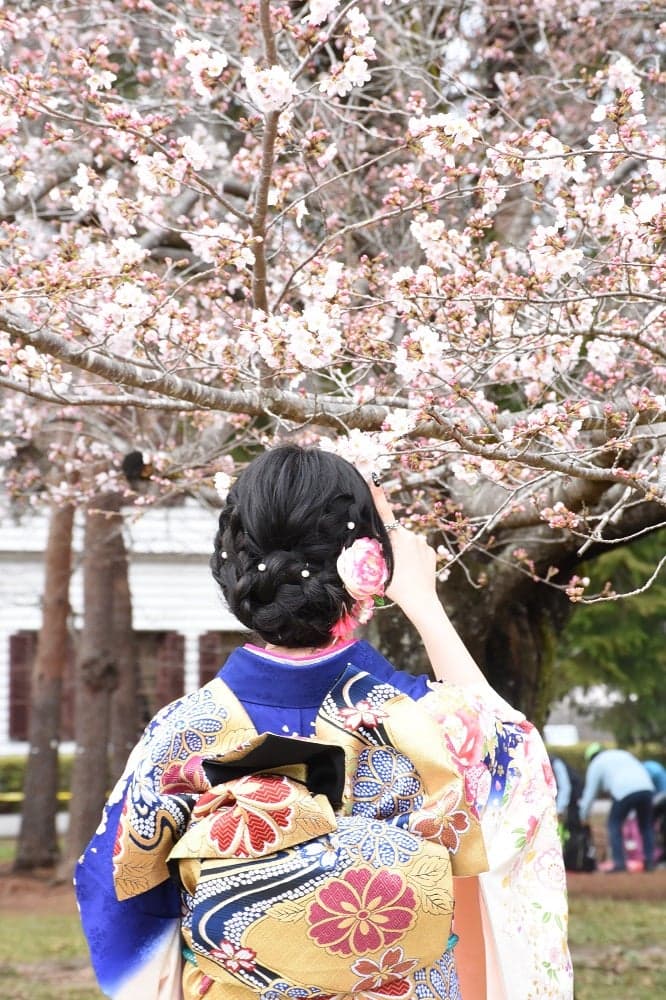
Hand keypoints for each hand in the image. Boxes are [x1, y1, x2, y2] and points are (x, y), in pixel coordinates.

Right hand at [369, 480, 438, 623]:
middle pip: (395, 533)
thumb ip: (371, 553)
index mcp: (396, 537)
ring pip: (407, 541)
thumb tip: (368, 543)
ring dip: (403, 550)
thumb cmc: (395, 587)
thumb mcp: (377, 570)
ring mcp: (423, 542)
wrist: (420, 601)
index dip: (377, 496)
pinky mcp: (431, 551)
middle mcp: (410, 535)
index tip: (374, 479)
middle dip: (391, 542)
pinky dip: (414, 556)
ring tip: (403, 571)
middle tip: (390, 564)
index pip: (384, 513)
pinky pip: (418, 548)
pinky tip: (413, 570)